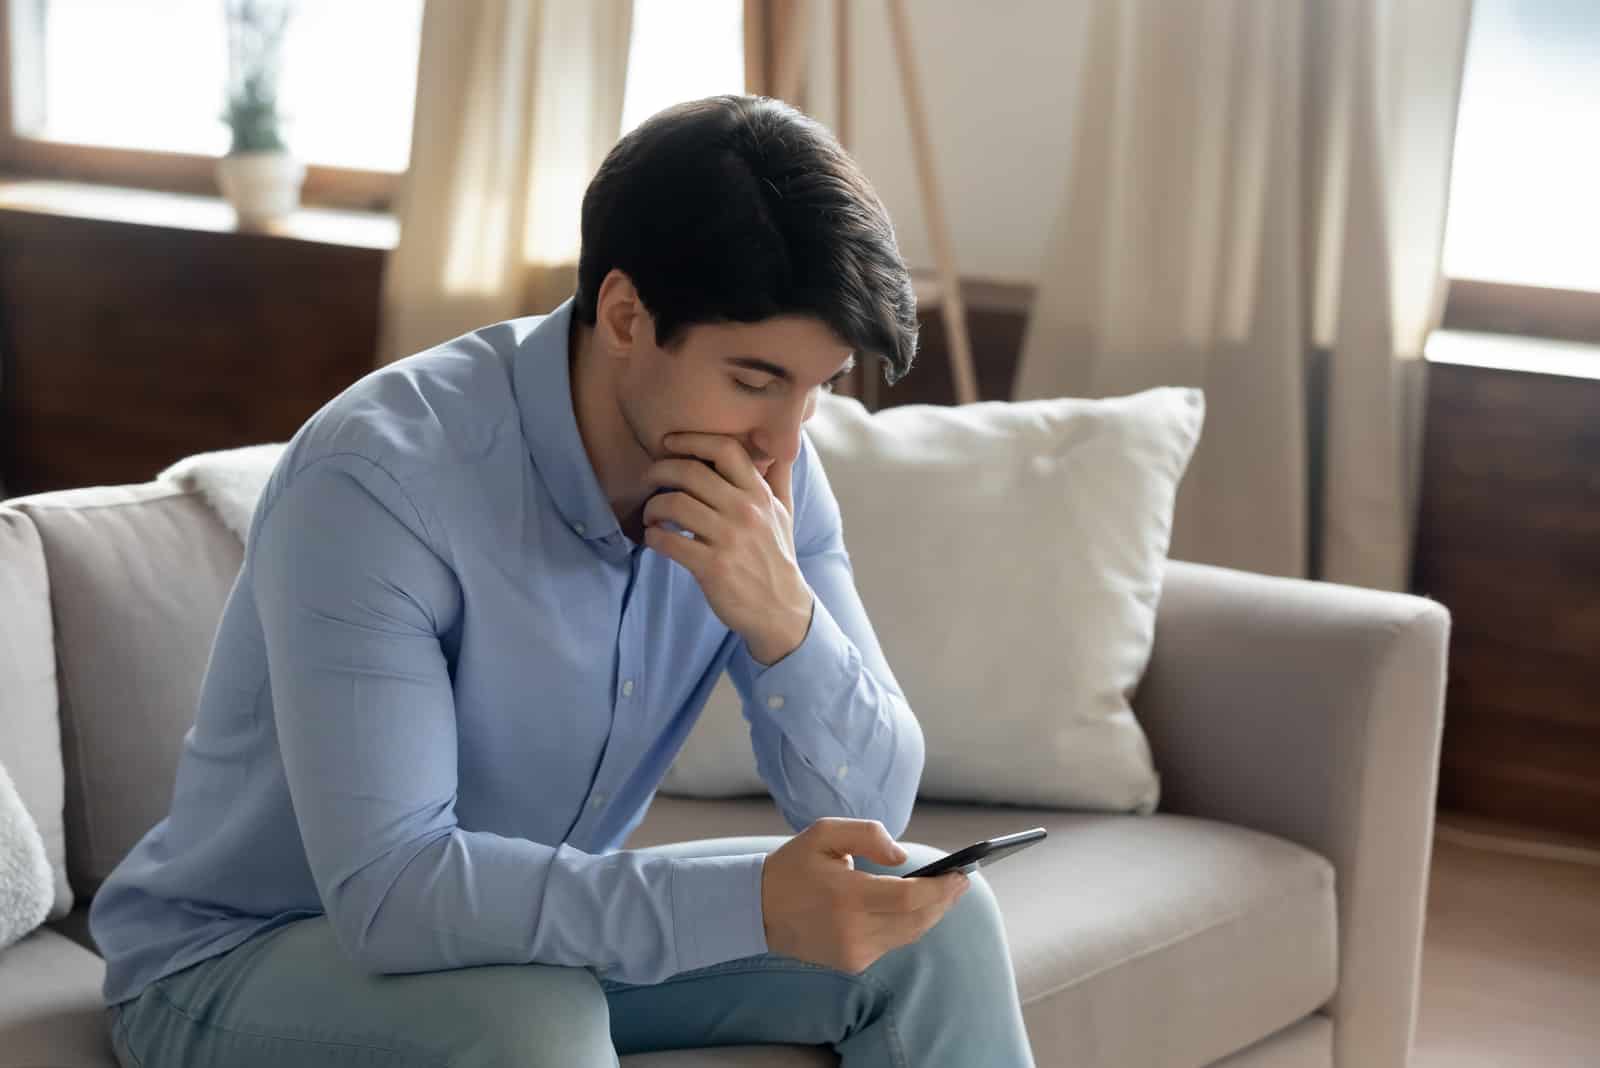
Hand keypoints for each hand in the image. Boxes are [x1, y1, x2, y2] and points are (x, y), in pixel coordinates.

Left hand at [642, 432, 813, 663]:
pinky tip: (653, 538)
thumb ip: (779, 476)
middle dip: (659, 470)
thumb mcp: (784, 513)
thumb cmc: (776, 556)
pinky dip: (652, 536)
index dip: (691, 439)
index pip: (725, 449)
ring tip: (650, 514)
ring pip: (674, 504)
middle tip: (648, 478)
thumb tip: (783, 443)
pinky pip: (668, 541)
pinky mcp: (712, 567)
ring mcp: (729, 539)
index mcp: (759, 494)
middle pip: (690, 472)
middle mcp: (745, 511)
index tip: (669, 443)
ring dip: (652, 506)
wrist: (781, 609)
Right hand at [761, 818, 969, 973]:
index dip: (941, 889)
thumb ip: (869, 834)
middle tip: (962, 882)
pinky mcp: (852, 963)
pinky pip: (891, 943)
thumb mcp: (825, 832)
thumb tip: (903, 858)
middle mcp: (852, 930)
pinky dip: (907, 925)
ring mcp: (853, 952)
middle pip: (917, 921)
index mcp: (846, 896)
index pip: (909, 899)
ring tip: (946, 892)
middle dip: (944, 901)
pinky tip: (916, 908)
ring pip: (909, 935)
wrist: (756, 910)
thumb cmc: (794, 866)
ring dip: (931, 914)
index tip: (962, 875)